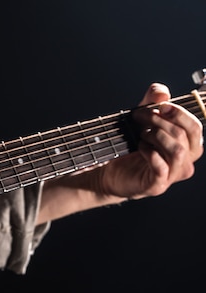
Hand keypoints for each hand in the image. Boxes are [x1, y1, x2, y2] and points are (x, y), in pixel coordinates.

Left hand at [98, 83, 203, 198]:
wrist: (110, 172)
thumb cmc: (132, 146)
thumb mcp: (142, 117)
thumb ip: (152, 101)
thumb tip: (162, 94)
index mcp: (187, 146)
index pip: (195, 127)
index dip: (179, 113)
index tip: (160, 105)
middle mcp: (185, 161)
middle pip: (185, 135)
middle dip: (161, 121)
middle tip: (141, 116)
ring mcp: (172, 175)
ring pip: (177, 150)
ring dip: (156, 136)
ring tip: (141, 135)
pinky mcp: (158, 185)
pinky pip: (161, 166)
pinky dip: (148, 152)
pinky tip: (139, 147)